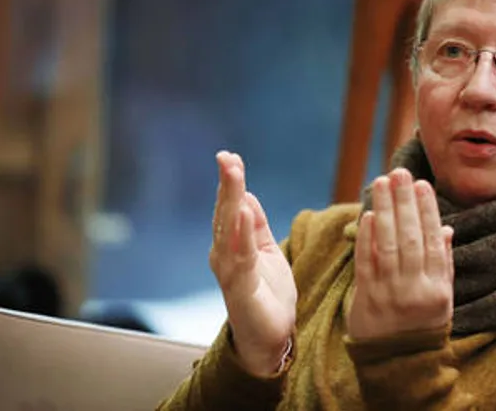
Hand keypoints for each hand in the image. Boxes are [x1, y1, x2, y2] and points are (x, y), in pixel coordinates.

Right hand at [209, 151, 296, 375]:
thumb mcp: (267, 253)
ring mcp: (229, 271)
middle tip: (227, 157)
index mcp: (231, 246)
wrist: (271, 338)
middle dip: (227, 184)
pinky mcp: (240, 288)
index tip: (230, 156)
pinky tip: (241, 211)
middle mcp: (224, 255)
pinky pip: (240, 255)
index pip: (230, 207)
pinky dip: (240, 232)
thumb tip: (246, 197)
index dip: (230, 182)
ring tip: (233, 174)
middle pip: (225, 213)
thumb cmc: (268, 296)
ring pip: (228, 229)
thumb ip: (256, 227)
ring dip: (231, 200)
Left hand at [347, 168, 454, 339]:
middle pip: (410, 238)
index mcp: (437, 288)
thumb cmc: (424, 323)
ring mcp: (389, 293)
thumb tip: (447, 229)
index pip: (433, 241)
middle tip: (400, 172)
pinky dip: (366, 237)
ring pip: (387, 245)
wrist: (398, 362)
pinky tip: (368, 214)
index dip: (428, 211)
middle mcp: (414, 289)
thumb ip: (444, 262)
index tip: (422, 185)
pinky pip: (366, 263)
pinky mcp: (366, 298)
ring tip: (382, 182)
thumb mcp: (444, 297)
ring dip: (384, 210)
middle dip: (405, 202)